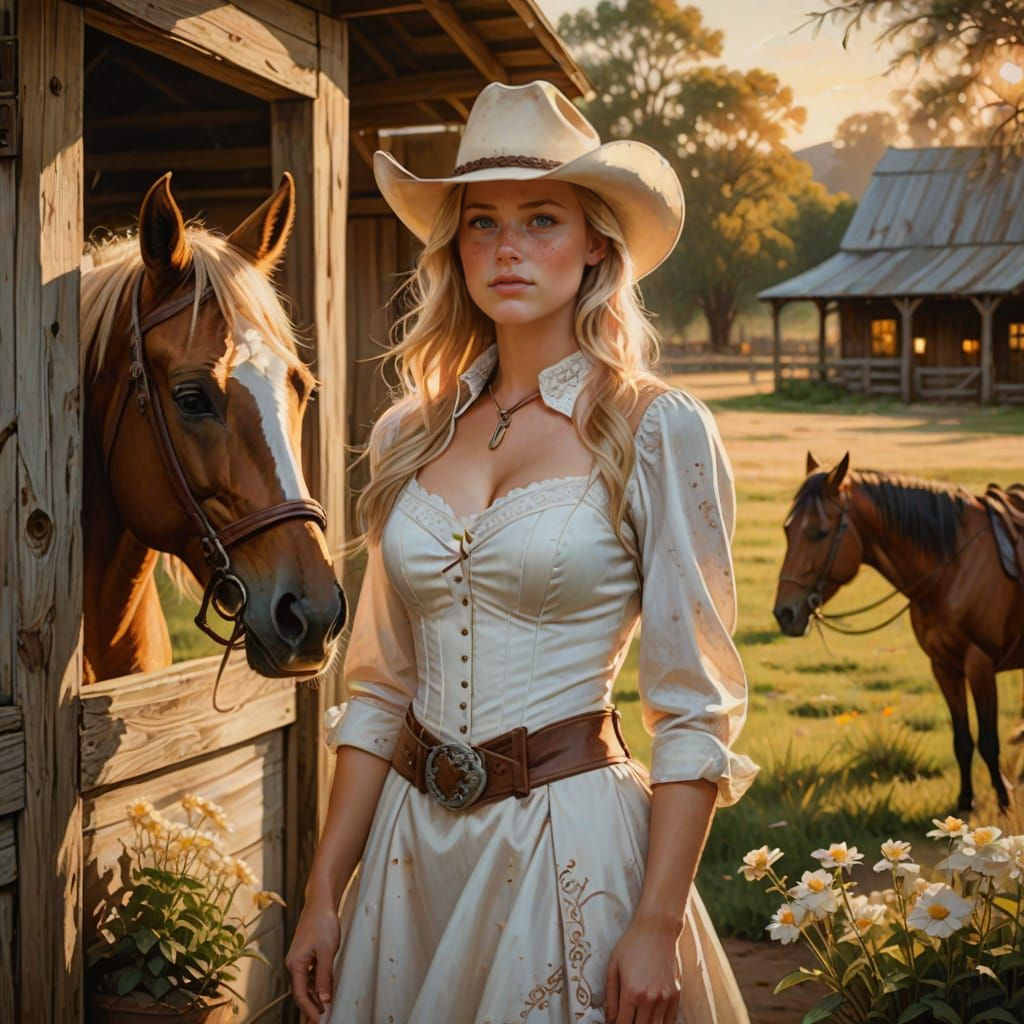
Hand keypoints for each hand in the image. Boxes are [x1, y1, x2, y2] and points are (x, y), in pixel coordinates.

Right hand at [285, 901, 341, 1021]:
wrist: (320, 902)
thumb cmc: (322, 922)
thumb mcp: (327, 951)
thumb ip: (325, 976)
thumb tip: (324, 998)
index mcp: (295, 964)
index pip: (300, 994)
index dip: (310, 1009)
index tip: (320, 1020)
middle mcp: (293, 963)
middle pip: (301, 991)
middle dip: (310, 1007)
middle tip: (320, 1020)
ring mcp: (299, 958)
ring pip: (306, 984)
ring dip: (314, 996)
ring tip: (323, 1010)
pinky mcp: (305, 954)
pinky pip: (309, 974)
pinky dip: (316, 984)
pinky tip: (324, 990)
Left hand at [604, 913, 681, 1023]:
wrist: (657, 928)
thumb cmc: (632, 944)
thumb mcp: (614, 967)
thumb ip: (611, 996)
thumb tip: (610, 1018)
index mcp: (631, 992)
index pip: (623, 1023)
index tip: (614, 1023)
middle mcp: (650, 999)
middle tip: (625, 1019)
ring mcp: (665, 998)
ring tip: (638, 1017)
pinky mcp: (676, 994)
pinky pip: (669, 1020)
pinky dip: (660, 1022)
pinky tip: (651, 1017)